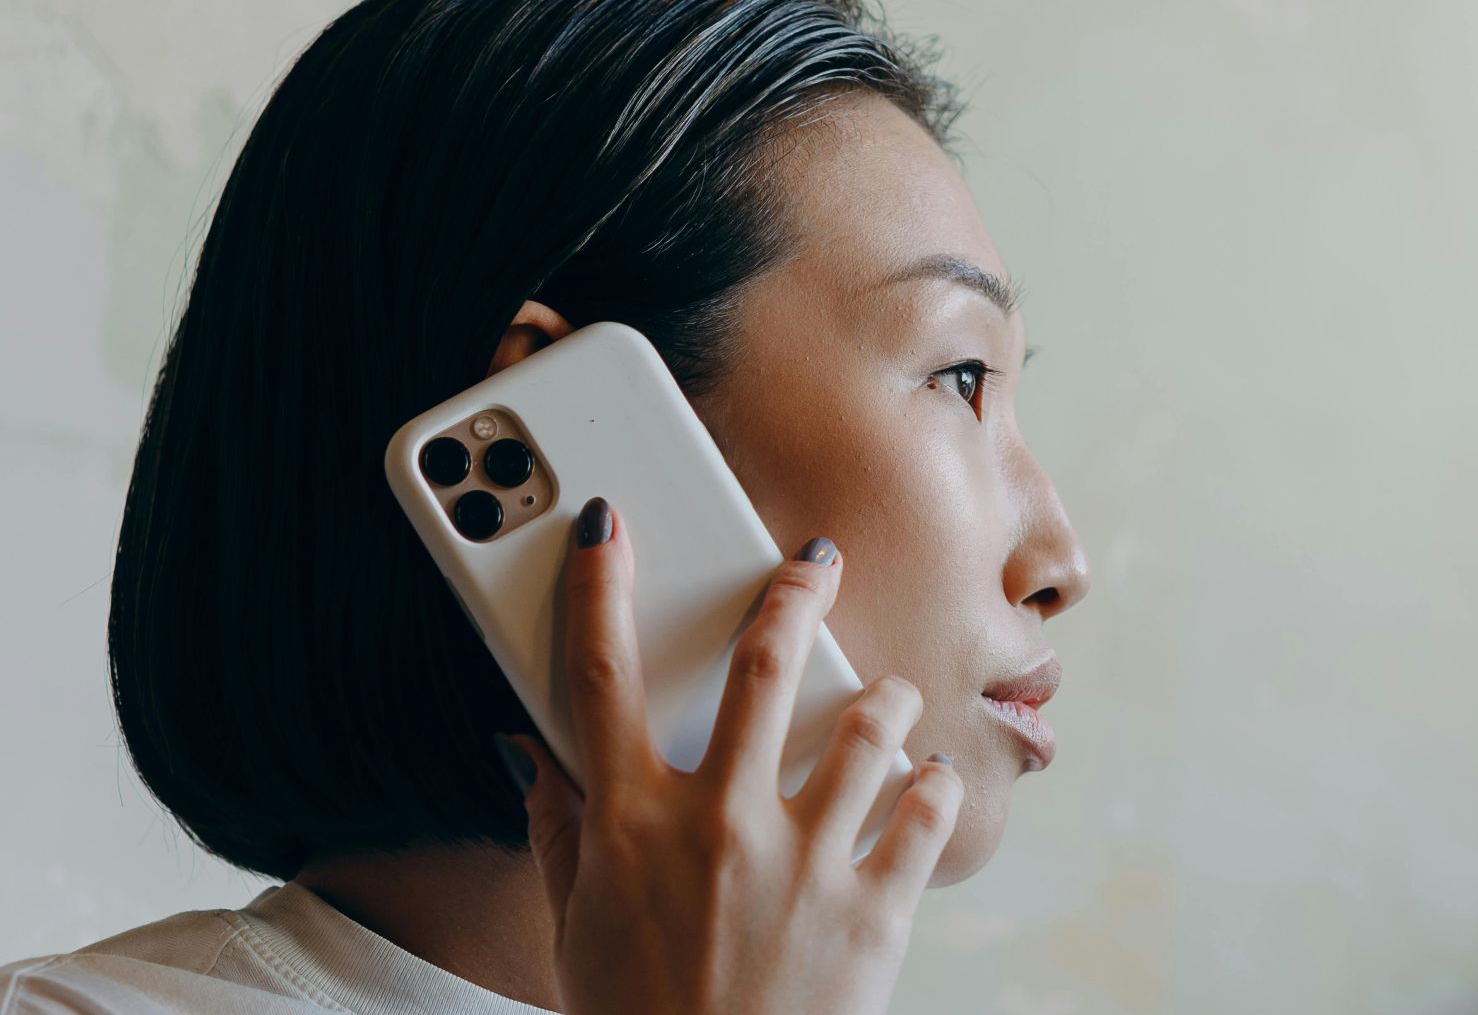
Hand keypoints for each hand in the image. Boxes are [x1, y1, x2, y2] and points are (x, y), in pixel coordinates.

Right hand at [496, 496, 961, 1014]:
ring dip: (885, 697)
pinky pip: (923, 812)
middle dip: (795, 594)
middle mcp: (720, 826)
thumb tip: (534, 753)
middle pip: (764, 667)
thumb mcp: (576, 922)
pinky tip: (924, 778)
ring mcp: (805, 863)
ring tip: (888, 697)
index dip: (598, 587)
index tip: (610, 524)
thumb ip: (559, 828)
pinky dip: (931, 783)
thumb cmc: (634, 1013)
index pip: (600, 678)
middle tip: (817, 564)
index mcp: (631, 824)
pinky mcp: (873, 909)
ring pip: (868, 728)